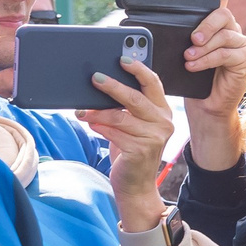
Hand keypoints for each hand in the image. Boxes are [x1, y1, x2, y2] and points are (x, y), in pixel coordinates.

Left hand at [79, 57, 180, 245]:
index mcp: (163, 112)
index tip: (122, 58)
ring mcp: (153, 138)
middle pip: (135, 97)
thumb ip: (126, 108)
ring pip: (120, 117)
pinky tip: (90, 123)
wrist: (135, 186)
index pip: (153, 83)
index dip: (138, 68)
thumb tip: (102, 85)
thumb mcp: (133, 127)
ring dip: (97, 111)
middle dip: (113, 86)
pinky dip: (99, 127)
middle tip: (95, 78)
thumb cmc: (131, 152)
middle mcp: (163, 123)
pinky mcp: (140, 151)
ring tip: (82, 109)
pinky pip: (114, 133)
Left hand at [180, 0, 245, 173]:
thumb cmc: (191, 78)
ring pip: (224, 34)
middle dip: (205, 25)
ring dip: (203, 47)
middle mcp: (230, 29)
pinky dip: (208, 59)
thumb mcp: (180, 52)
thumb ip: (175, 36)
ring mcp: (240, 44)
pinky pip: (228, 52)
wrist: (205, 105)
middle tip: (190, 40)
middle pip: (221, 13)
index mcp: (214, 23)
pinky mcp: (244, 60)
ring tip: (189, 58)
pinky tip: (196, 65)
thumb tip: (149, 28)